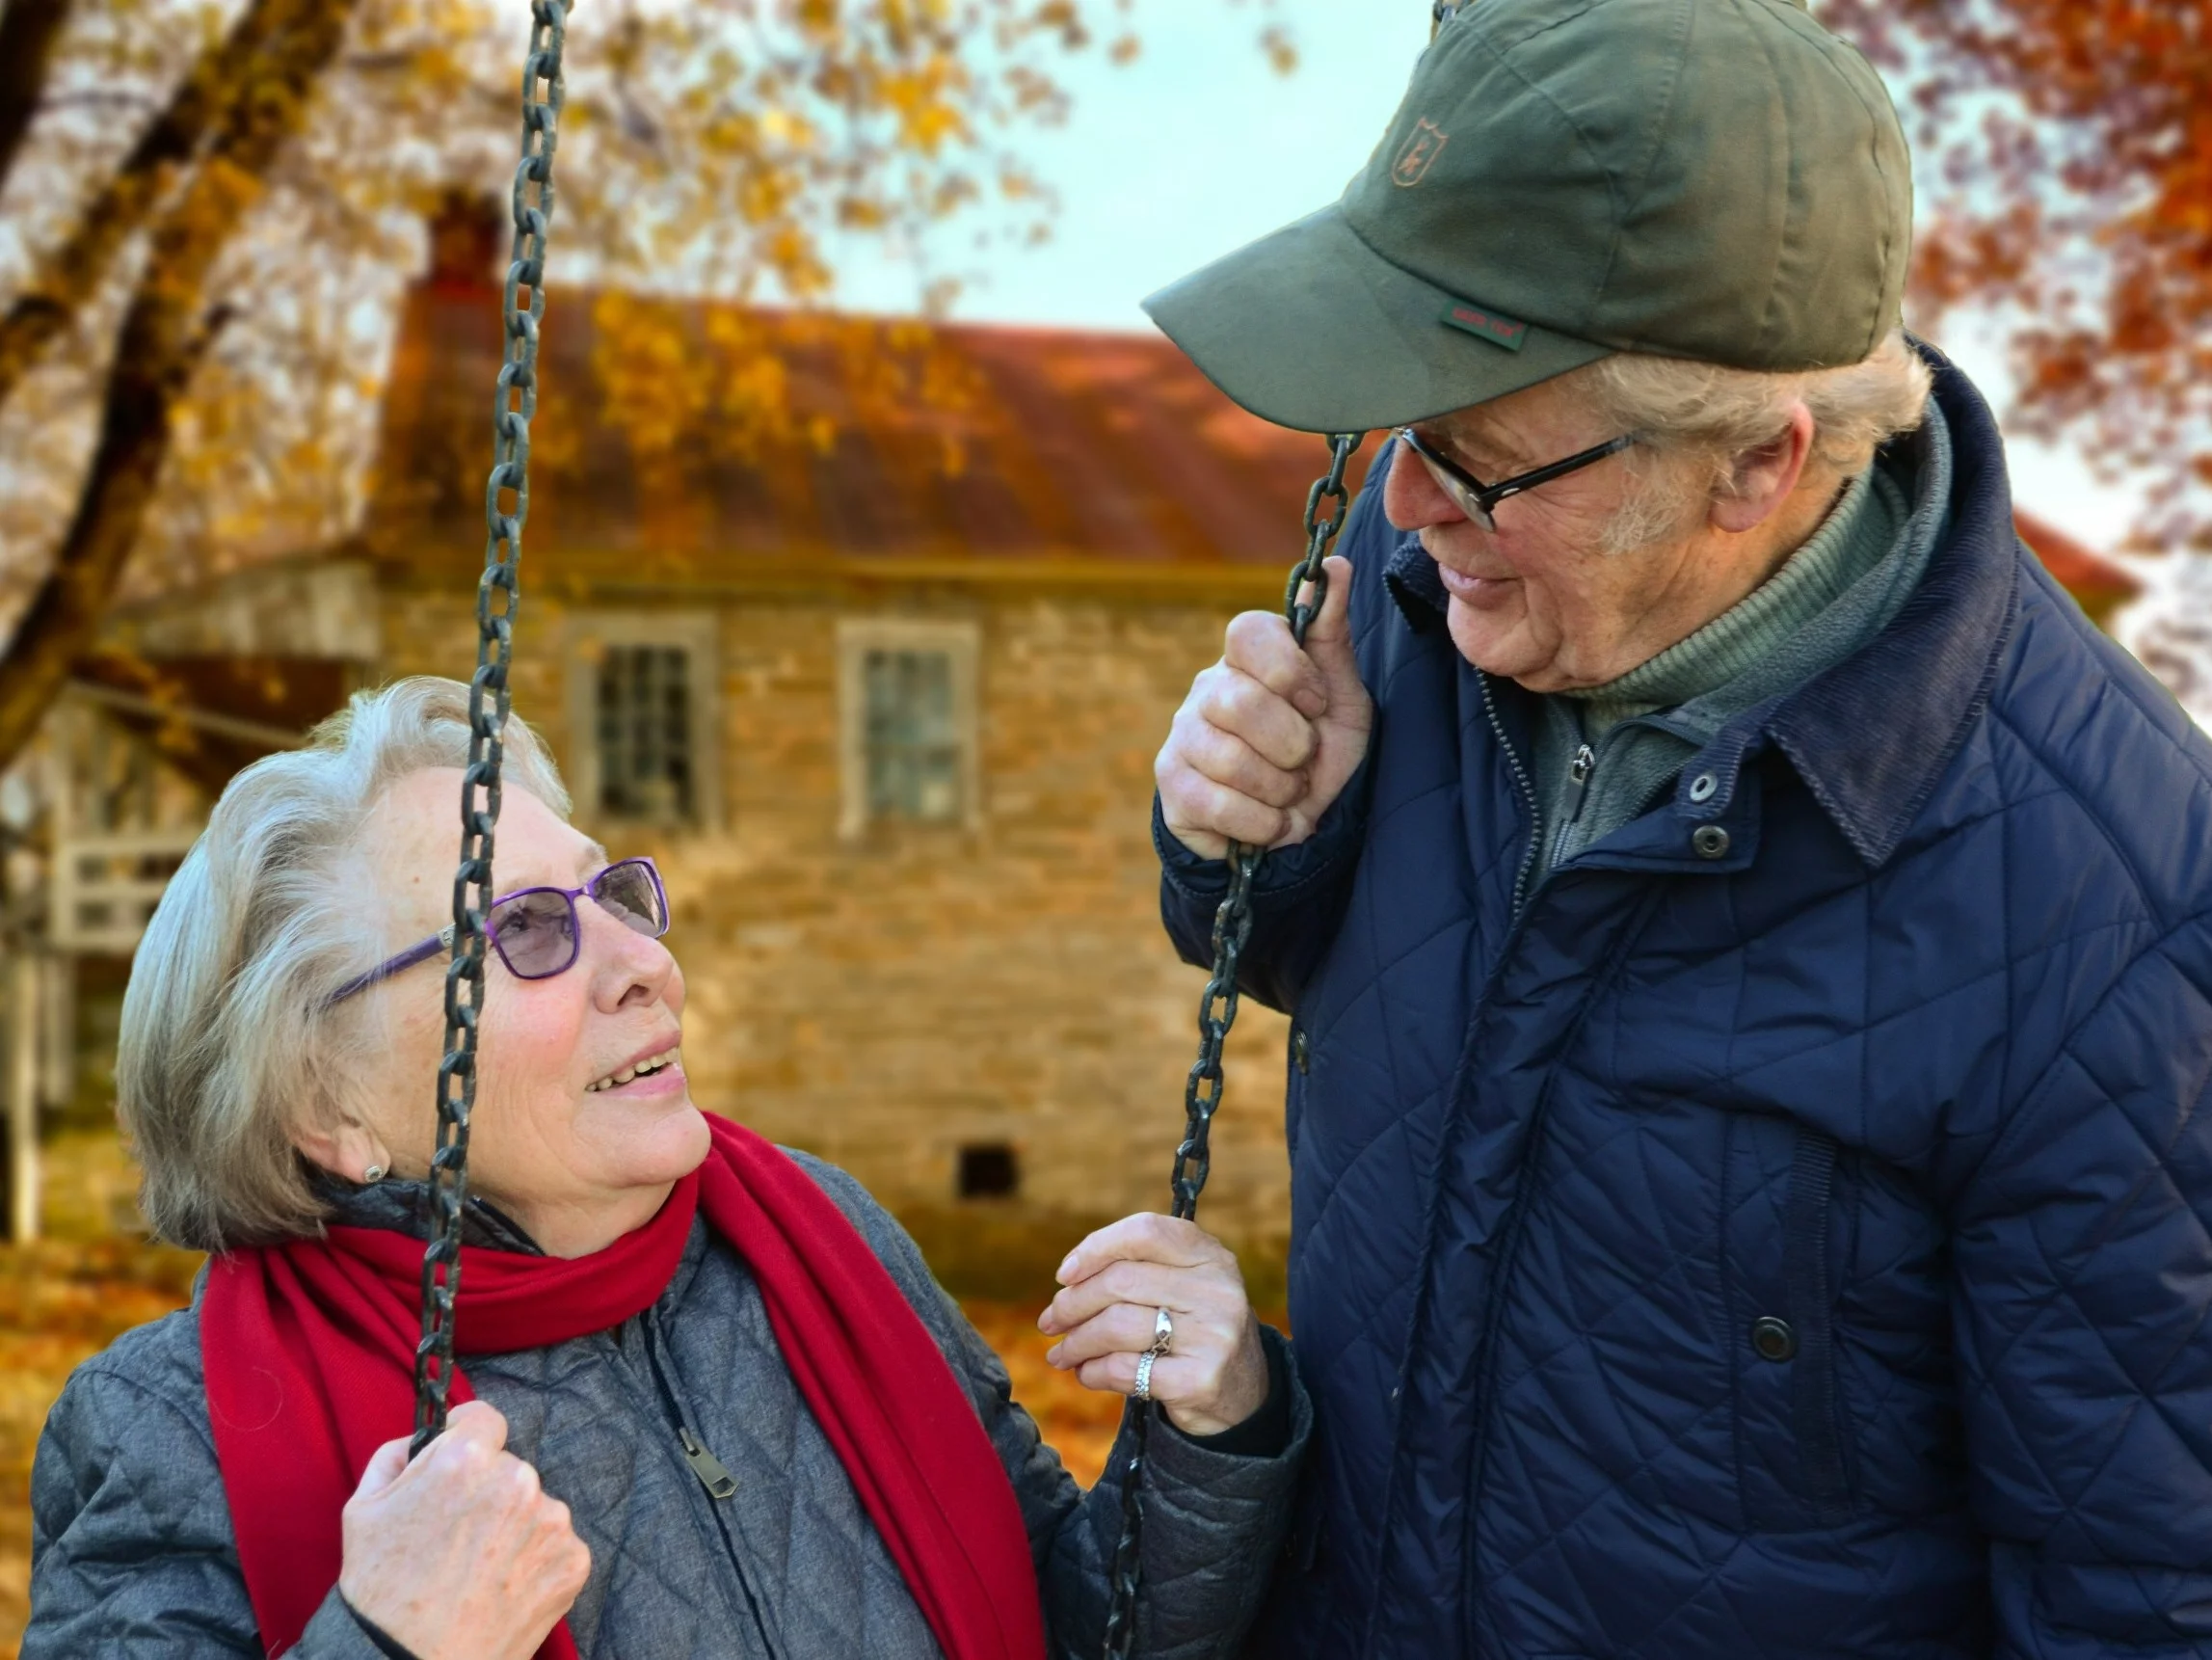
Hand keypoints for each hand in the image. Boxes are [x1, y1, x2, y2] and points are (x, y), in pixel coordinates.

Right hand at [338, 1401, 590, 1659]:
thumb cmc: (381, 1591)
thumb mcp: (364, 1509)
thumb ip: (397, 1455)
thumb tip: (423, 1436)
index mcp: (467, 1460)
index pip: (484, 1419)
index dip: (467, 1437)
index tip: (461, 1459)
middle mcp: (518, 1481)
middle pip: (509, 1468)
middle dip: (487, 1491)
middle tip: (458, 1537)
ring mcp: (551, 1522)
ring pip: (534, 1507)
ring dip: (514, 1527)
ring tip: (477, 1571)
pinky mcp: (573, 1561)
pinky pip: (554, 1545)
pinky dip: (533, 1561)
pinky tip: (500, 1588)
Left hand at [1038, 1213, 1269, 1437]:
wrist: (1243, 1393)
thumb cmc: (1194, 1329)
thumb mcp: (1185, 1285)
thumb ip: (1138, 1269)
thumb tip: (1068, 1278)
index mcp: (1211, 1256)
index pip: (1144, 1232)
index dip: (1095, 1248)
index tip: (1064, 1274)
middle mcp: (1218, 1290)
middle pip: (1120, 1282)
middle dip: (1072, 1303)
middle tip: (1050, 1321)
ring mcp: (1213, 1336)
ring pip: (1116, 1327)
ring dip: (1076, 1342)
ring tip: (1062, 1353)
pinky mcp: (1200, 1380)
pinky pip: (1124, 1369)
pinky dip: (1093, 1372)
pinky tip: (1086, 1373)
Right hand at [1155, 555, 1370, 859]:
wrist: (1296, 824)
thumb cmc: (1319, 752)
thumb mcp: (1342, 697)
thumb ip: (1333, 635)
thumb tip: (1336, 565)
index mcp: (1248, 658)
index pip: (1247, 631)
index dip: (1289, 672)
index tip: (1317, 704)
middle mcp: (1207, 688)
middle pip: (1242, 703)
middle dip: (1293, 746)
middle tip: (1305, 762)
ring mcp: (1182, 735)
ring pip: (1231, 760)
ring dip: (1281, 790)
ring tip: (1288, 794)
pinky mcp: (1171, 784)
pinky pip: (1217, 804)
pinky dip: (1262, 824)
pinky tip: (1271, 822)